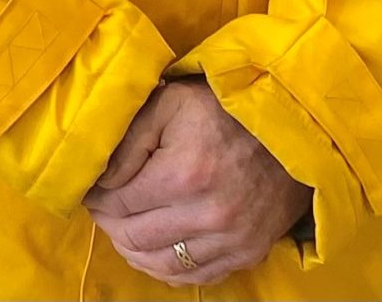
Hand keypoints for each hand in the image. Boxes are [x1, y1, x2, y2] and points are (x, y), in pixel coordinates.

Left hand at [84, 81, 311, 286]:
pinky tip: (155, 251)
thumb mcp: (169, 104)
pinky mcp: (248, 253)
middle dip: (110, 225)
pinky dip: (169, 269)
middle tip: (103, 210)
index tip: (91, 191)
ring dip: (134, 251)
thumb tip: (99, 180)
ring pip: (163, 265)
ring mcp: (232, 240)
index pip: (118, 203)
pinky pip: (197, 277)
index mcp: (183, 175)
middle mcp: (208, 216)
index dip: (96, 199)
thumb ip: (129, 141)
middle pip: (135, 238)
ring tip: (123, 231)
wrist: (290, 129)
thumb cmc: (222, 109)